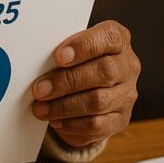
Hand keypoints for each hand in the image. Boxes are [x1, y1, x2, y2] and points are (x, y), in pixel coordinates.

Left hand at [30, 20, 139, 147]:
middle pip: (103, 71)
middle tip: (40, 89)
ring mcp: (127, 94)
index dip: (83, 46)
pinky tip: (55, 120)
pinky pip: (97, 125)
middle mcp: (127, 65)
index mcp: (117, 40)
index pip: (109, 37)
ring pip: (98, 101)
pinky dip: (72, 124)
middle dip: (66, 81)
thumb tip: (35, 58)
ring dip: (64, 106)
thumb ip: (62, 50)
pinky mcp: (121, 119)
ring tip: (41, 108)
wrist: (89, 88)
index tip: (58, 57)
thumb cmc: (75, 61)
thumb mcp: (71, 48)